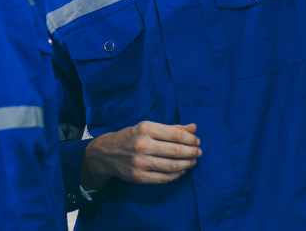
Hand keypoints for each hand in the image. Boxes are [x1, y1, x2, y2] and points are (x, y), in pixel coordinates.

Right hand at [80, 122, 200, 189]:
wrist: (107, 153)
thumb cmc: (132, 137)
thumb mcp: (148, 127)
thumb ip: (172, 128)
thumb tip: (194, 128)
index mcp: (146, 129)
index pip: (175, 134)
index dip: (190, 139)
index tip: (197, 141)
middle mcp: (142, 145)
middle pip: (175, 151)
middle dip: (191, 152)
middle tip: (198, 152)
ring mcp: (140, 162)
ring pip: (171, 166)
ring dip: (186, 164)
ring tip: (192, 161)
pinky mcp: (138, 176)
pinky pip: (163, 178)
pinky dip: (176, 175)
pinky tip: (181, 171)